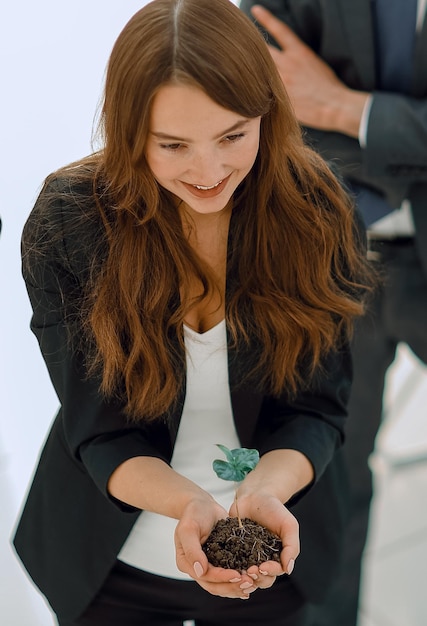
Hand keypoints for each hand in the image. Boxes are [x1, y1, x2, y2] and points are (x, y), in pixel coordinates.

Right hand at [174, 496, 259, 598]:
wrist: (203, 504)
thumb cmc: (194, 513)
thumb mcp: (189, 528)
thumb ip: (192, 550)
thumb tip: (199, 572)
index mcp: (186, 563)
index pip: (205, 577)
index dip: (222, 578)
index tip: (237, 575)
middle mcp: (197, 569)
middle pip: (215, 586)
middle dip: (232, 586)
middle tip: (249, 583)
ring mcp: (210, 566)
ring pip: (223, 585)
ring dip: (237, 587)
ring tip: (252, 584)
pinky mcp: (221, 561)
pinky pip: (229, 575)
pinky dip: (240, 579)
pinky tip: (253, 580)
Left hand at [229, 490, 298, 580]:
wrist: (255, 495)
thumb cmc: (274, 509)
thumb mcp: (289, 525)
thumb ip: (292, 546)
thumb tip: (288, 569)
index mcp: (276, 557)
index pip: (275, 572)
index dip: (269, 573)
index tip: (263, 567)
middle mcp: (261, 559)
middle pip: (260, 579)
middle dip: (256, 578)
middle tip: (250, 570)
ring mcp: (245, 555)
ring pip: (245, 575)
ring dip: (243, 577)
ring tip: (240, 572)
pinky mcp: (232, 549)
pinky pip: (230, 563)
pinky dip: (229, 568)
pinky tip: (227, 568)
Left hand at [251, 5, 367, 136]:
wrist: (334, 105)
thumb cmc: (329, 87)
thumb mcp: (314, 65)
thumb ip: (296, 61)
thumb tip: (284, 64)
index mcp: (299, 52)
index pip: (279, 30)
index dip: (266, 18)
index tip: (255, 10)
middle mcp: (287, 63)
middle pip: (263, 50)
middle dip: (251, 47)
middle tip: (238, 42)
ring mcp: (281, 80)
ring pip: (259, 71)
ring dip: (250, 71)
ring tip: (238, 70)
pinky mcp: (279, 97)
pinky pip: (262, 92)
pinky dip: (255, 92)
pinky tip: (247, 94)